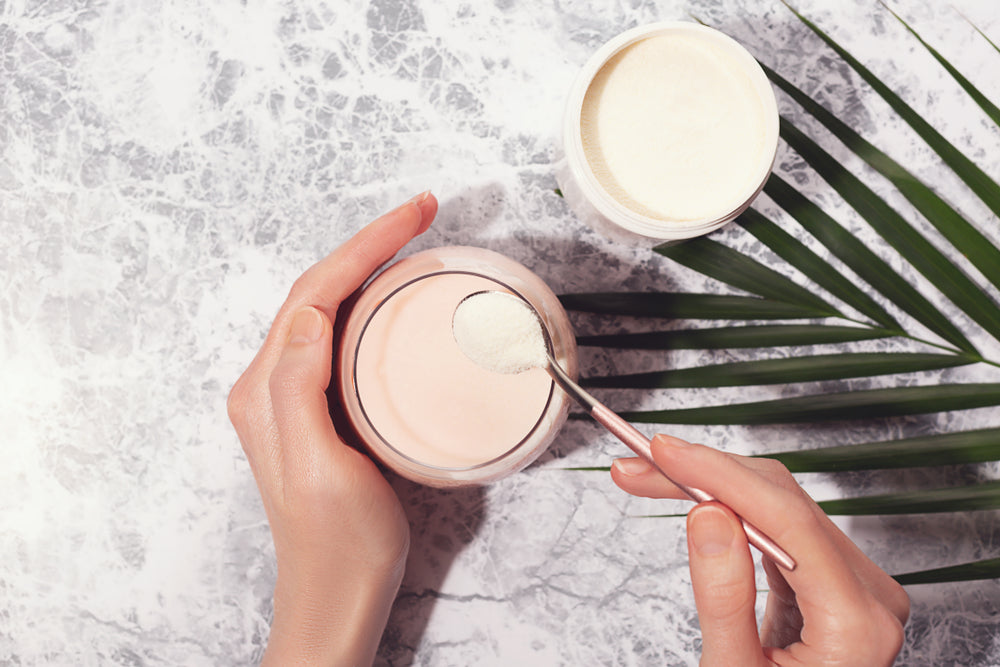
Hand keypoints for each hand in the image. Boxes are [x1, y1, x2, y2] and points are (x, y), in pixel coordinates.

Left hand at [227, 192, 436, 665]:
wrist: (338, 592)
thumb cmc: (337, 542)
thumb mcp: (320, 468)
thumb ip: (298, 390)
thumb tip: (307, 314)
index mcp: (267, 391)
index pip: (315, 293)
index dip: (365, 245)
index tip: (414, 215)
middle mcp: (271, 385)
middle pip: (318, 289)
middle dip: (369, 243)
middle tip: (422, 212)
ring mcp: (292, 396)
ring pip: (327, 306)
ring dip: (367, 265)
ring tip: (411, 240)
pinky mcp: (316, 408)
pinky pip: (338, 334)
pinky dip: (368, 302)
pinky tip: (393, 298)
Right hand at [611, 435, 908, 665]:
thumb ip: (724, 598)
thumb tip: (707, 514)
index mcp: (857, 624)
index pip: (786, 519)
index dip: (719, 475)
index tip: (663, 452)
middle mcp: (871, 595)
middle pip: (783, 502)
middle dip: (704, 475)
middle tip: (636, 467)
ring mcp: (858, 586)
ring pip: (779, 505)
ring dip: (713, 487)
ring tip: (650, 480)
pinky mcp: (836, 582)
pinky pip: (782, 527)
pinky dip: (733, 511)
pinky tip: (694, 500)